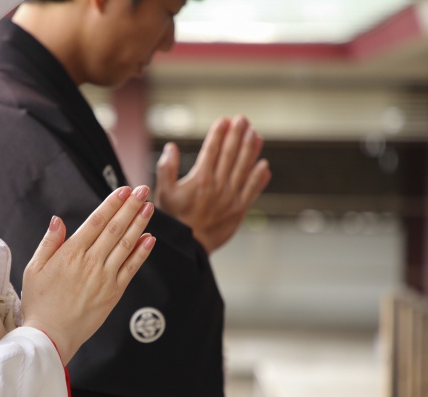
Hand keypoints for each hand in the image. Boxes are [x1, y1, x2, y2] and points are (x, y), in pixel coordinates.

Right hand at [20, 186, 155, 363]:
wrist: (51, 335)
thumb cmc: (39, 303)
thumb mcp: (34, 269)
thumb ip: (49, 243)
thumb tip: (58, 220)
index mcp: (70, 253)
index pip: (97, 221)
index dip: (112, 203)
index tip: (124, 190)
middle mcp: (91, 262)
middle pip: (116, 228)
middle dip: (131, 206)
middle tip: (143, 190)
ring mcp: (105, 277)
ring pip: (126, 244)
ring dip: (139, 224)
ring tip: (149, 207)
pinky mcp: (114, 292)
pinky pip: (131, 268)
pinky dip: (142, 252)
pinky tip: (150, 238)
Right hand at [155, 115, 271, 253]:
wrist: (190, 246)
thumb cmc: (175, 218)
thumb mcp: (164, 193)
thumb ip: (166, 168)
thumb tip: (170, 147)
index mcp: (200, 179)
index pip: (212, 149)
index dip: (219, 133)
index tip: (224, 120)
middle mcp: (218, 185)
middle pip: (230, 154)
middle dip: (237, 134)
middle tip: (243, 119)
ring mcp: (231, 196)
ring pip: (244, 167)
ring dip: (251, 149)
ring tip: (255, 134)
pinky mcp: (239, 208)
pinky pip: (253, 188)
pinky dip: (259, 176)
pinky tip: (264, 164)